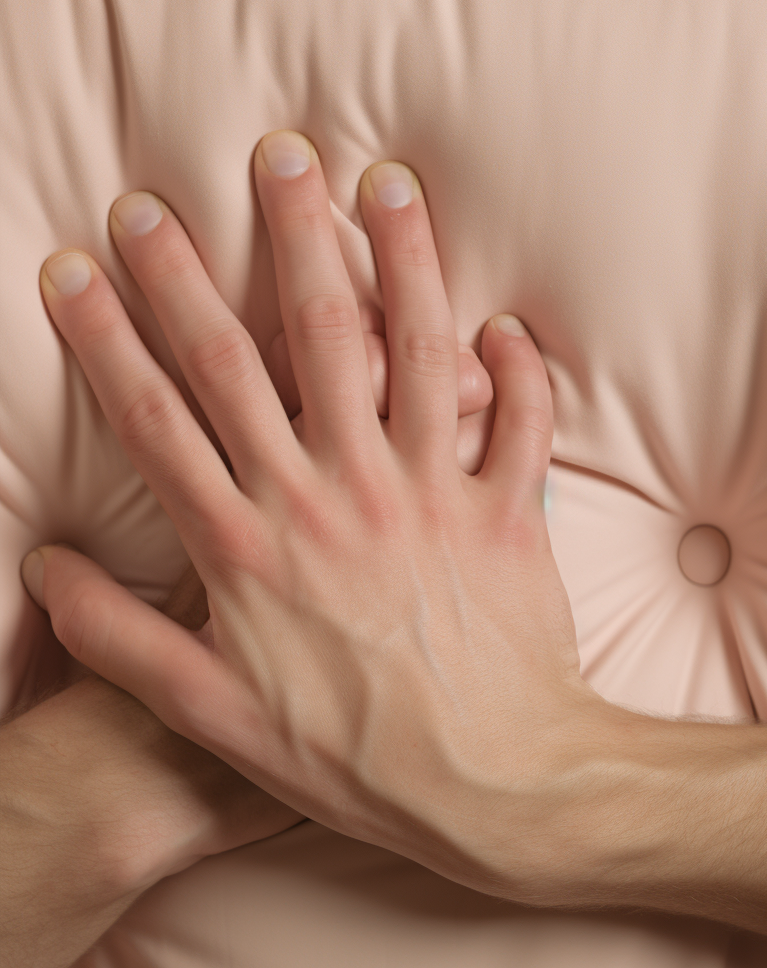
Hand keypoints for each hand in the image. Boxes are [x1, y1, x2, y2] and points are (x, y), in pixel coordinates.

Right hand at [25, 135, 600, 902]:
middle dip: (206, 261)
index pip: (158, 415)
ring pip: (398, 347)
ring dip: (382, 255)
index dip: (108, 334)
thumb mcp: (211, 715)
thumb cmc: (350, 759)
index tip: (77, 265)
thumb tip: (47, 570)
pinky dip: (517, 369)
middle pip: (256, 352)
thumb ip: (121, 640)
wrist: (492, 790)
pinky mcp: (503, 512)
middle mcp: (328, 498)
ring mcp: (422, 496)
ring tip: (366, 177)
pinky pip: (518, 421)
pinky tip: (501, 321)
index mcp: (248, 544)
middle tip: (174, 188)